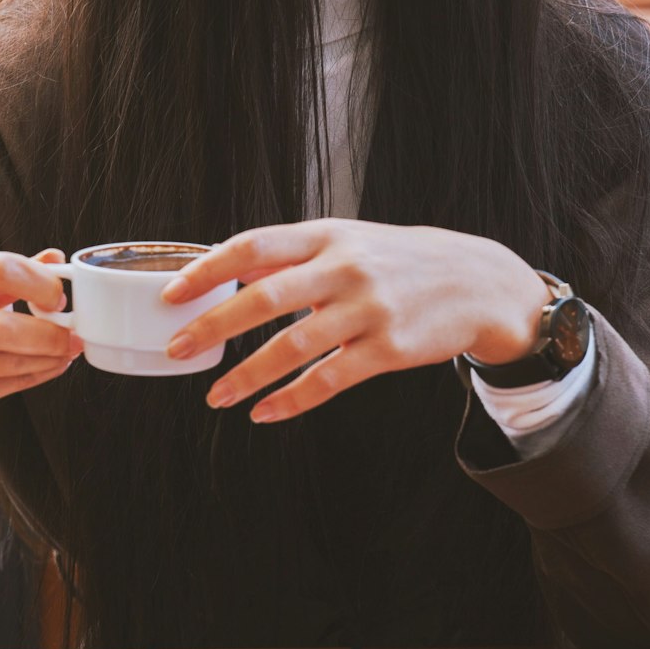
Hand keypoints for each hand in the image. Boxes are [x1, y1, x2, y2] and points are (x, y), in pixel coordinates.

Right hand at [0, 249, 82, 438]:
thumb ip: (13, 274)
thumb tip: (55, 259)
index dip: (37, 283)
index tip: (59, 298)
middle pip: (0, 327)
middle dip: (48, 333)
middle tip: (74, 335)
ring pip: (5, 363)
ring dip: (47, 358)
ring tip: (67, 351)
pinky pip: (2, 388)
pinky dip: (35, 377)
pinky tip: (50, 367)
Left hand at [160, 219, 550, 422]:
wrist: (477, 281)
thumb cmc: (399, 260)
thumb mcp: (348, 240)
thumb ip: (293, 254)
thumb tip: (228, 267)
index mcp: (327, 235)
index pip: (254, 244)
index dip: (209, 269)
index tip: (172, 293)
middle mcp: (345, 268)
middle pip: (265, 297)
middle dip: (214, 325)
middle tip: (177, 350)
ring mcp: (368, 308)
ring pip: (293, 345)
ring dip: (247, 375)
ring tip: (216, 397)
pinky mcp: (389, 348)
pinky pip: (330, 379)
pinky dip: (292, 400)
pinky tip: (265, 413)